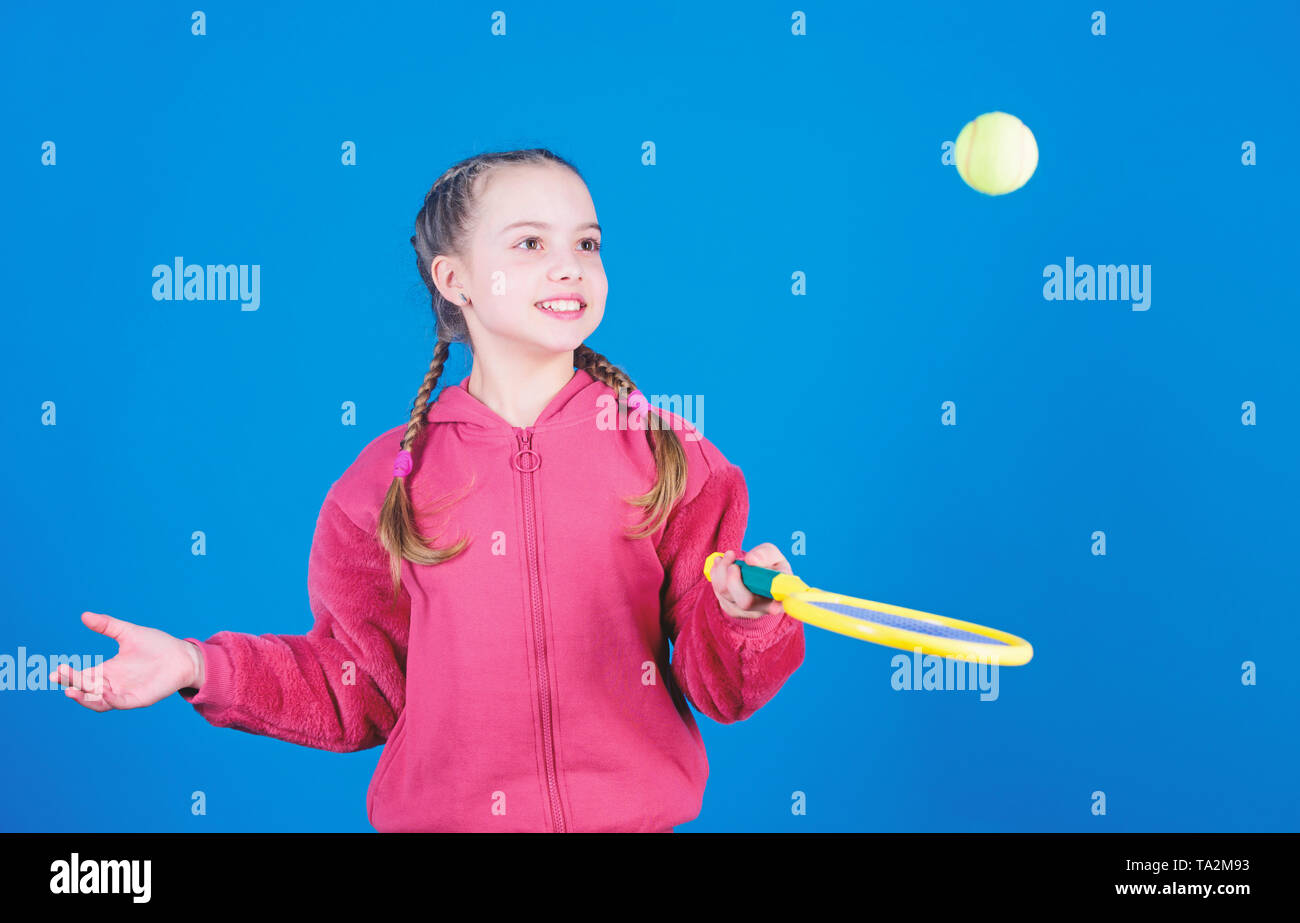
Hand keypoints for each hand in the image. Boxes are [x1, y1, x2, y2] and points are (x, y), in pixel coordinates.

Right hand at [49, 612, 202, 711]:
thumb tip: (84, 615)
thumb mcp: (128, 633)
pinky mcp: (138, 699)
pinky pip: (120, 703)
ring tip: (71, 690)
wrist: (183, 656)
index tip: (56, 670)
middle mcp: (112, 684)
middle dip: (72, 683)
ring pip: (98, 700)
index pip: (82, 676)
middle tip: (59, 675)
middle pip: (86, 688)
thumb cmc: (157, 645)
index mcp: (107, 671)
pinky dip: (110, 700)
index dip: (69, 675)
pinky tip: (103, 692)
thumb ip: (107, 626)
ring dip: (84, 697)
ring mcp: (124, 693)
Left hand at [708, 543, 791, 620]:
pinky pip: (718, 592)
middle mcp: (762, 608)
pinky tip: (722, 563)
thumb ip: (766, 554)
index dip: (777, 606)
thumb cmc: (768, 564)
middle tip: (734, 564)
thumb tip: (751, 560)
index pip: (779, 605)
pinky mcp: (730, 607)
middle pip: (746, 602)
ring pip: (727, 594)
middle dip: (735, 580)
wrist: (755, 571)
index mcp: (778, 596)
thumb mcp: (773, 555)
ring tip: (729, 555)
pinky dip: (716, 574)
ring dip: (723, 571)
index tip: (774, 606)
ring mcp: (744, 611)